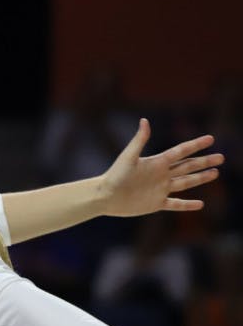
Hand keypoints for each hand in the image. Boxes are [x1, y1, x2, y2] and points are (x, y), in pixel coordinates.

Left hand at [99, 119, 222, 216]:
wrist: (104, 196)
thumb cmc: (114, 175)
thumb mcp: (128, 157)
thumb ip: (139, 140)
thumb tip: (145, 120)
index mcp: (156, 162)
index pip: (181, 152)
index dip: (196, 145)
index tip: (211, 138)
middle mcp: (161, 175)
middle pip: (187, 166)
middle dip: (204, 162)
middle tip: (221, 157)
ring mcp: (160, 189)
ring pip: (185, 183)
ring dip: (200, 178)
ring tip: (216, 173)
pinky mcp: (156, 203)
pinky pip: (175, 204)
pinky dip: (187, 205)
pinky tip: (200, 204)